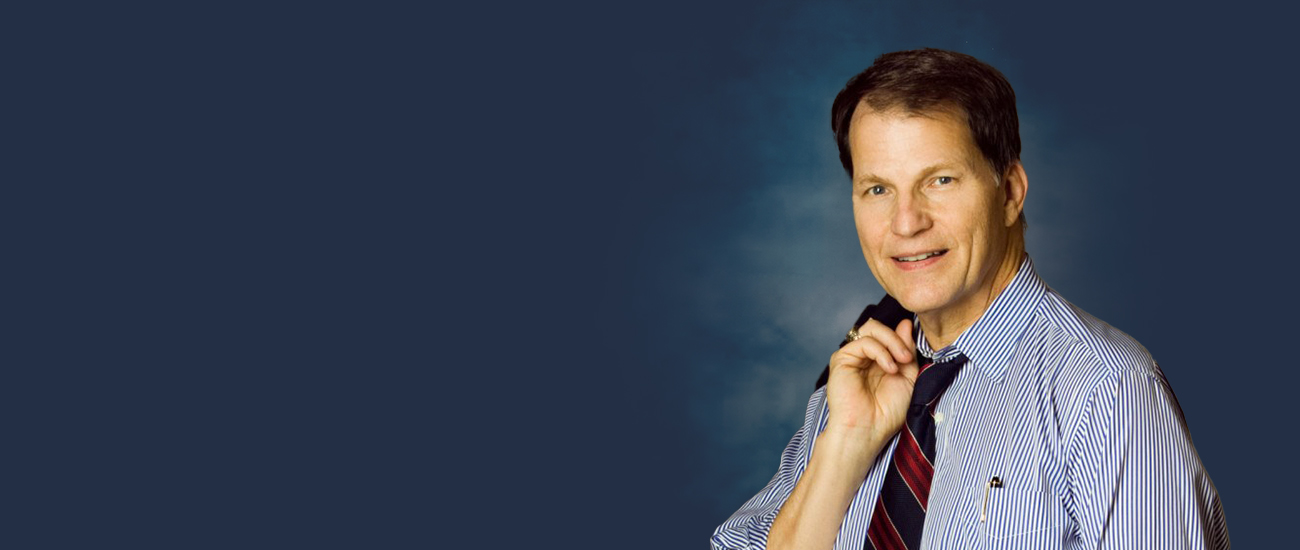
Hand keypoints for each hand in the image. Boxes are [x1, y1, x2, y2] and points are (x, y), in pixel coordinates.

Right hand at [824, 318, 918, 449]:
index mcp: (878, 360)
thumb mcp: (908, 378)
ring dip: (892, 341)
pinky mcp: (842, 359)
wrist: (868, 431)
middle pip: (879, 327)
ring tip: (902, 361)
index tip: (912, 353)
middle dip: (898, 338)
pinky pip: (864, 342)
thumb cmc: (887, 413)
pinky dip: (881, 351)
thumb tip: (905, 323)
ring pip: (871, 329)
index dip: (903, 337)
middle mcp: (864, 356)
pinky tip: (890, 368)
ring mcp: (852, 357)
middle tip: (907, 357)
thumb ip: (907, 351)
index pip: (889, 334)